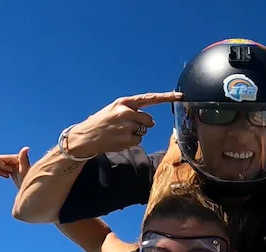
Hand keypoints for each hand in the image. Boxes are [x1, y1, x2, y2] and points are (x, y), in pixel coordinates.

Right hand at [0, 147, 30, 186]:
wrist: (29, 191)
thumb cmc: (28, 182)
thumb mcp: (24, 171)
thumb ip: (24, 159)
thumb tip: (27, 148)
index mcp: (16, 157)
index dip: (1, 167)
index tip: (12, 172)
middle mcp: (13, 157)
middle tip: (10, 174)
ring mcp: (11, 162)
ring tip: (10, 175)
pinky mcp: (10, 166)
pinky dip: (0, 172)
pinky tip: (9, 176)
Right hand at [66, 92, 183, 156]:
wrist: (86, 137)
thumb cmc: (101, 122)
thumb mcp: (114, 110)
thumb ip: (131, 111)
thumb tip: (150, 120)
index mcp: (123, 102)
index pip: (149, 98)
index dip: (166, 97)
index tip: (179, 96)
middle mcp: (126, 112)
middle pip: (149, 119)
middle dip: (143, 124)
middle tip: (127, 126)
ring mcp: (127, 126)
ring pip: (144, 130)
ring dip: (136, 133)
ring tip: (120, 132)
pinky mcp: (127, 138)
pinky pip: (139, 140)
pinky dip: (132, 141)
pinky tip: (120, 139)